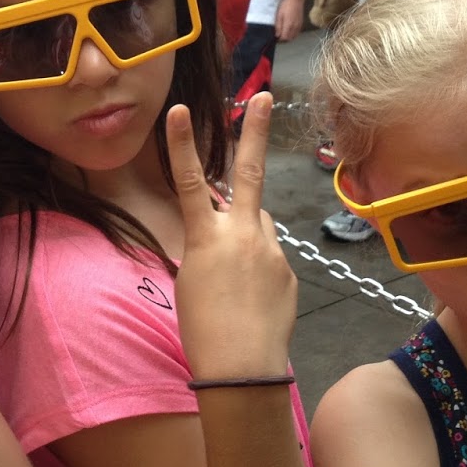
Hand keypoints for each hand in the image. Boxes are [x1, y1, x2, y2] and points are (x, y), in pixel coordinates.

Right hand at [167, 95, 295, 379]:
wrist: (243, 370)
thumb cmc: (202, 330)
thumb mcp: (190, 281)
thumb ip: (209, 247)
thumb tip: (229, 234)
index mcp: (206, 238)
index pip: (190, 180)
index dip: (181, 143)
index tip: (178, 109)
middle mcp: (242, 235)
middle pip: (248, 173)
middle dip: (254, 131)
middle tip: (264, 96)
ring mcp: (271, 250)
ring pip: (260, 223)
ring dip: (247, 230)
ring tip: (233, 275)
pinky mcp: (288, 270)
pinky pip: (271, 256)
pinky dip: (260, 268)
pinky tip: (251, 299)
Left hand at [274, 0, 305, 42]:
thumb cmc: (286, 6)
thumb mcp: (279, 15)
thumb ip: (278, 26)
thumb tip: (277, 35)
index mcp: (289, 25)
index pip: (284, 38)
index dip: (280, 39)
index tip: (276, 37)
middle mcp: (295, 27)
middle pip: (290, 39)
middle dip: (284, 39)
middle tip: (279, 35)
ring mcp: (299, 25)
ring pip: (294, 36)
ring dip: (289, 37)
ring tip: (283, 33)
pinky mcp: (301, 23)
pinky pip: (297, 32)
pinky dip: (293, 34)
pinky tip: (289, 30)